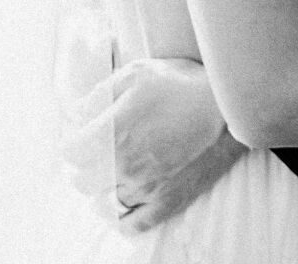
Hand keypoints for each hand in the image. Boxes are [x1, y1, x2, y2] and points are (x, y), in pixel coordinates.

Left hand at [62, 57, 244, 234]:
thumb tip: (78, 112)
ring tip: (107, 173)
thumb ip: (101, 93)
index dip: (73, 138)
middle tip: (92, 152)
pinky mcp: (165, 202)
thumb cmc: (182, 85)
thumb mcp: (137, 73)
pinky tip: (121, 205)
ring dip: (101, 187)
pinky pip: (132, 224)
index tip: (80, 132)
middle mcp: (122, 167)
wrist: (228, 109)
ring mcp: (144, 189)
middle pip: (81, 180)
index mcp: (112, 135)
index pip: (70, 151)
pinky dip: (121, 218)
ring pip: (104, 201)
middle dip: (82, 164)